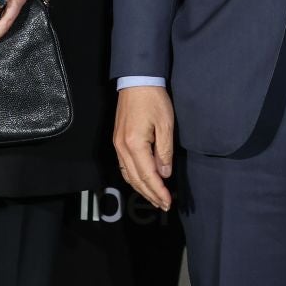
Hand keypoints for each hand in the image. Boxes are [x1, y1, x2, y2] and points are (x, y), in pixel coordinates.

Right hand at [113, 85, 175, 210]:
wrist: (136, 81)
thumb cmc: (153, 99)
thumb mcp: (165, 125)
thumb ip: (164, 152)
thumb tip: (164, 173)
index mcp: (134, 144)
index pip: (148, 175)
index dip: (158, 191)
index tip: (168, 202)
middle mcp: (122, 147)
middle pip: (136, 179)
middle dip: (150, 194)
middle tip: (163, 204)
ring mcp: (117, 144)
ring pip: (128, 174)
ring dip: (141, 188)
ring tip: (154, 197)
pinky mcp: (117, 140)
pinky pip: (124, 166)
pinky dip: (133, 177)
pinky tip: (142, 181)